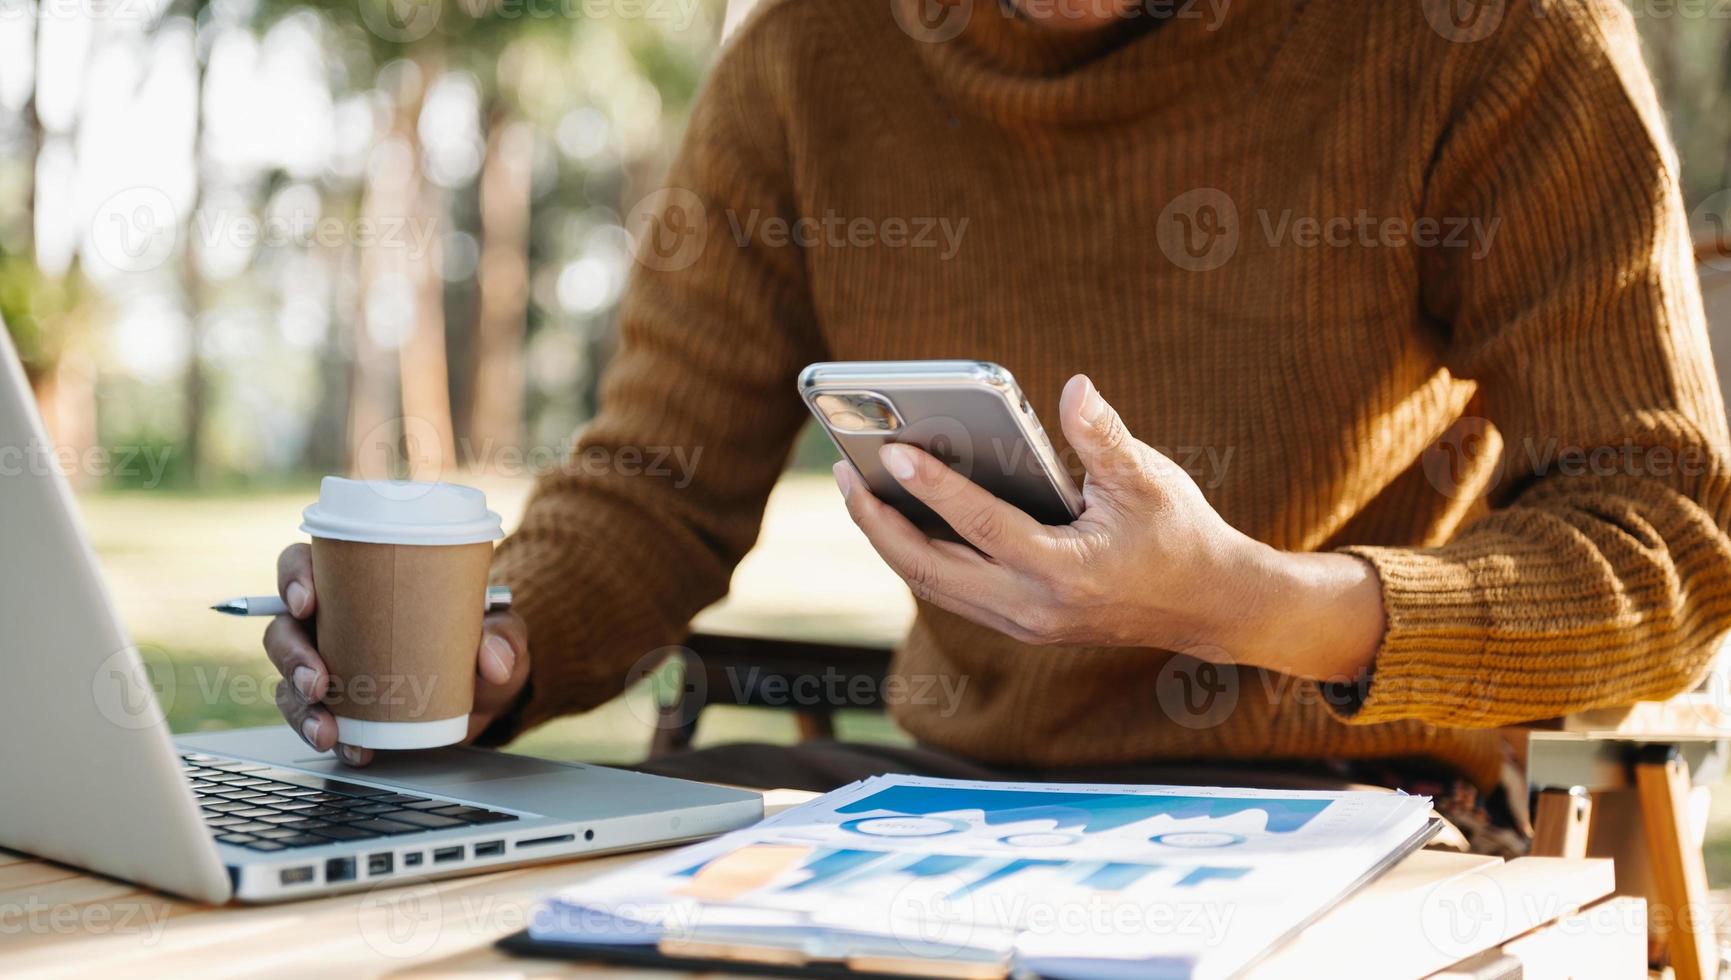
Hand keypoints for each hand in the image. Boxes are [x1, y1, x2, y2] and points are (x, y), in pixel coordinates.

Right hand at [264, 543, 530, 765]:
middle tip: (318, 682)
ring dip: (300, 707)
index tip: (306, 601)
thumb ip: (502, 637)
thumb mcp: (499, 629)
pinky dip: (326, 735)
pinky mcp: (339, 705)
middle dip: (292, 656)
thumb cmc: (478, 640)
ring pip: (289, 680)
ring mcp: (331, 665)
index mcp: (359, 582)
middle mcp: (333, 621)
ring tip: (328, 728)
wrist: (485, 691)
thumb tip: (495, 660)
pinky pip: (314, 719)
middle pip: (285, 628)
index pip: (304, 564)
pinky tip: (350, 747)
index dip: (293, 578)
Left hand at [834, 374, 1386, 682]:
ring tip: (854, 488)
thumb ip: (1104, 438)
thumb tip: (1073, 388)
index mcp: (1064, 572)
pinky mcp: (1019, 623)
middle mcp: (1032, 608)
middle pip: (931, 570)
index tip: (894, 452)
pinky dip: (917, 555)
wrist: (1210, 608)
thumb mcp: (1150, 480)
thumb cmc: (1180, 535)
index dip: (934, 488)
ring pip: (933, 585)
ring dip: (889, 540)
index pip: (981, 527)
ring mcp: (1022, 623)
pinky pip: (950, 590)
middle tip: (843, 472)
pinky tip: (896, 515)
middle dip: (879, 523)